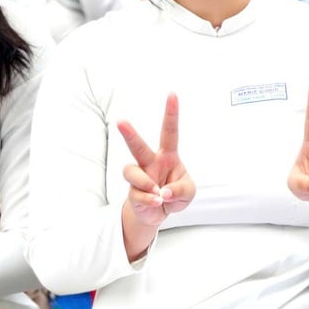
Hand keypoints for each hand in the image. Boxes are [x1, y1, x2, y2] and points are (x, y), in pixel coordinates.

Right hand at [117, 94, 194, 229]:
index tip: (172, 94)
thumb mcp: (188, 192)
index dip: (171, 113)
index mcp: (167, 156)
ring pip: (130, 171)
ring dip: (145, 182)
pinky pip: (138, 194)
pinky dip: (150, 200)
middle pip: (138, 146)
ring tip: (157, 192)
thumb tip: (162, 192)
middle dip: (129, 134)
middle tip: (120, 122)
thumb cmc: (174, 194)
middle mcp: (150, 163)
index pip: (169, 131)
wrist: (158, 213)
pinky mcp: (132, 192)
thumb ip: (180, 189)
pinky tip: (157, 202)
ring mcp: (139, 177)